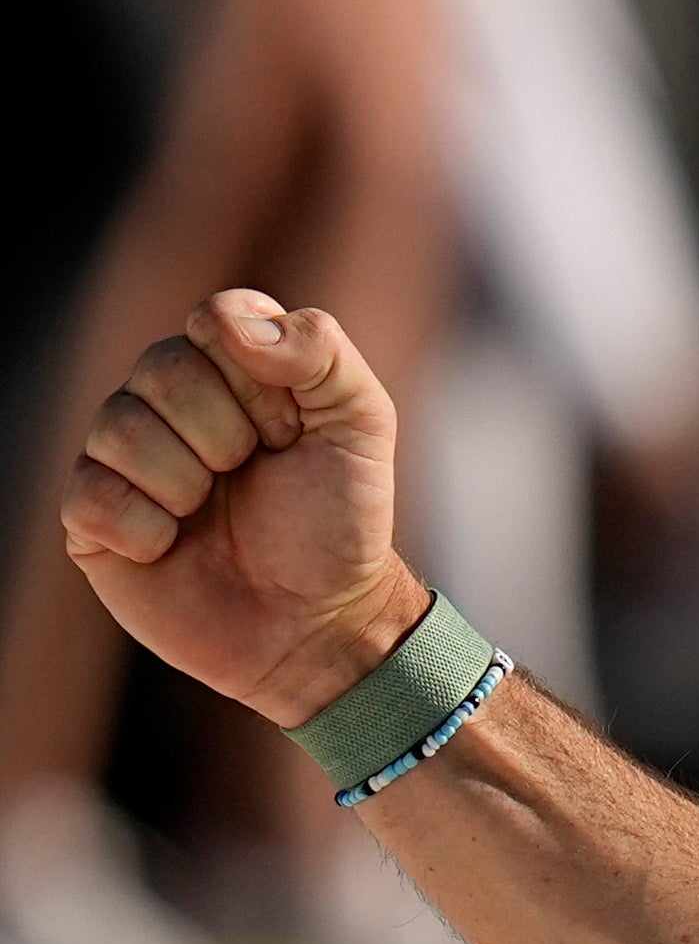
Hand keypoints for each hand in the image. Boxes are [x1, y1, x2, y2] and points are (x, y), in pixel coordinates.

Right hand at [54, 293, 425, 730]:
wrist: (319, 624)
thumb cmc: (339, 524)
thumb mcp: (361, 428)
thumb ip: (322, 353)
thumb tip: (234, 323)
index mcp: (228, 369)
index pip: (213, 319)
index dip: (257, 379)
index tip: (290, 430)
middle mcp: (165, 402)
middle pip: (161, 369)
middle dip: (227, 435)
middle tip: (256, 476)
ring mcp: (123, 457)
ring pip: (118, 428)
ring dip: (187, 483)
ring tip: (215, 515)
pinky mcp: (93, 517)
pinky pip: (91, 496)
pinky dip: (146, 529)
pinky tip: (174, 547)